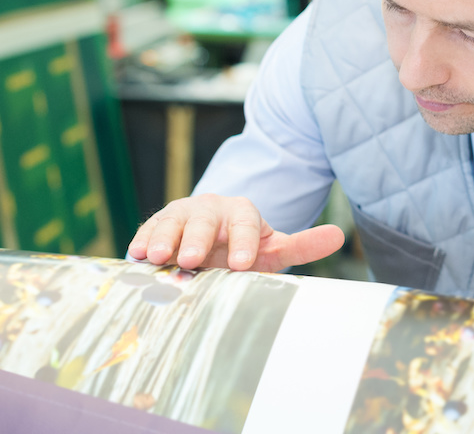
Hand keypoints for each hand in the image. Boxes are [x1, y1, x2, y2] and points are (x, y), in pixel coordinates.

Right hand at [127, 193, 344, 271]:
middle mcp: (211, 209)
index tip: (241, 264)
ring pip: (172, 221)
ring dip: (162, 238)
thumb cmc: (246, 247)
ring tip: (153, 257)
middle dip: (197, 238)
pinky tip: (132, 255)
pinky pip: (148, 229)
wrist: (213, 238)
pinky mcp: (158, 225)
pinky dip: (140, 240)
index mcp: (243, 213)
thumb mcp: (273, 248)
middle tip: (191, 259)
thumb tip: (340, 236)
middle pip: (204, 219)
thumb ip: (303, 245)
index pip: (246, 222)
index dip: (243, 241)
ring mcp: (182, 214)